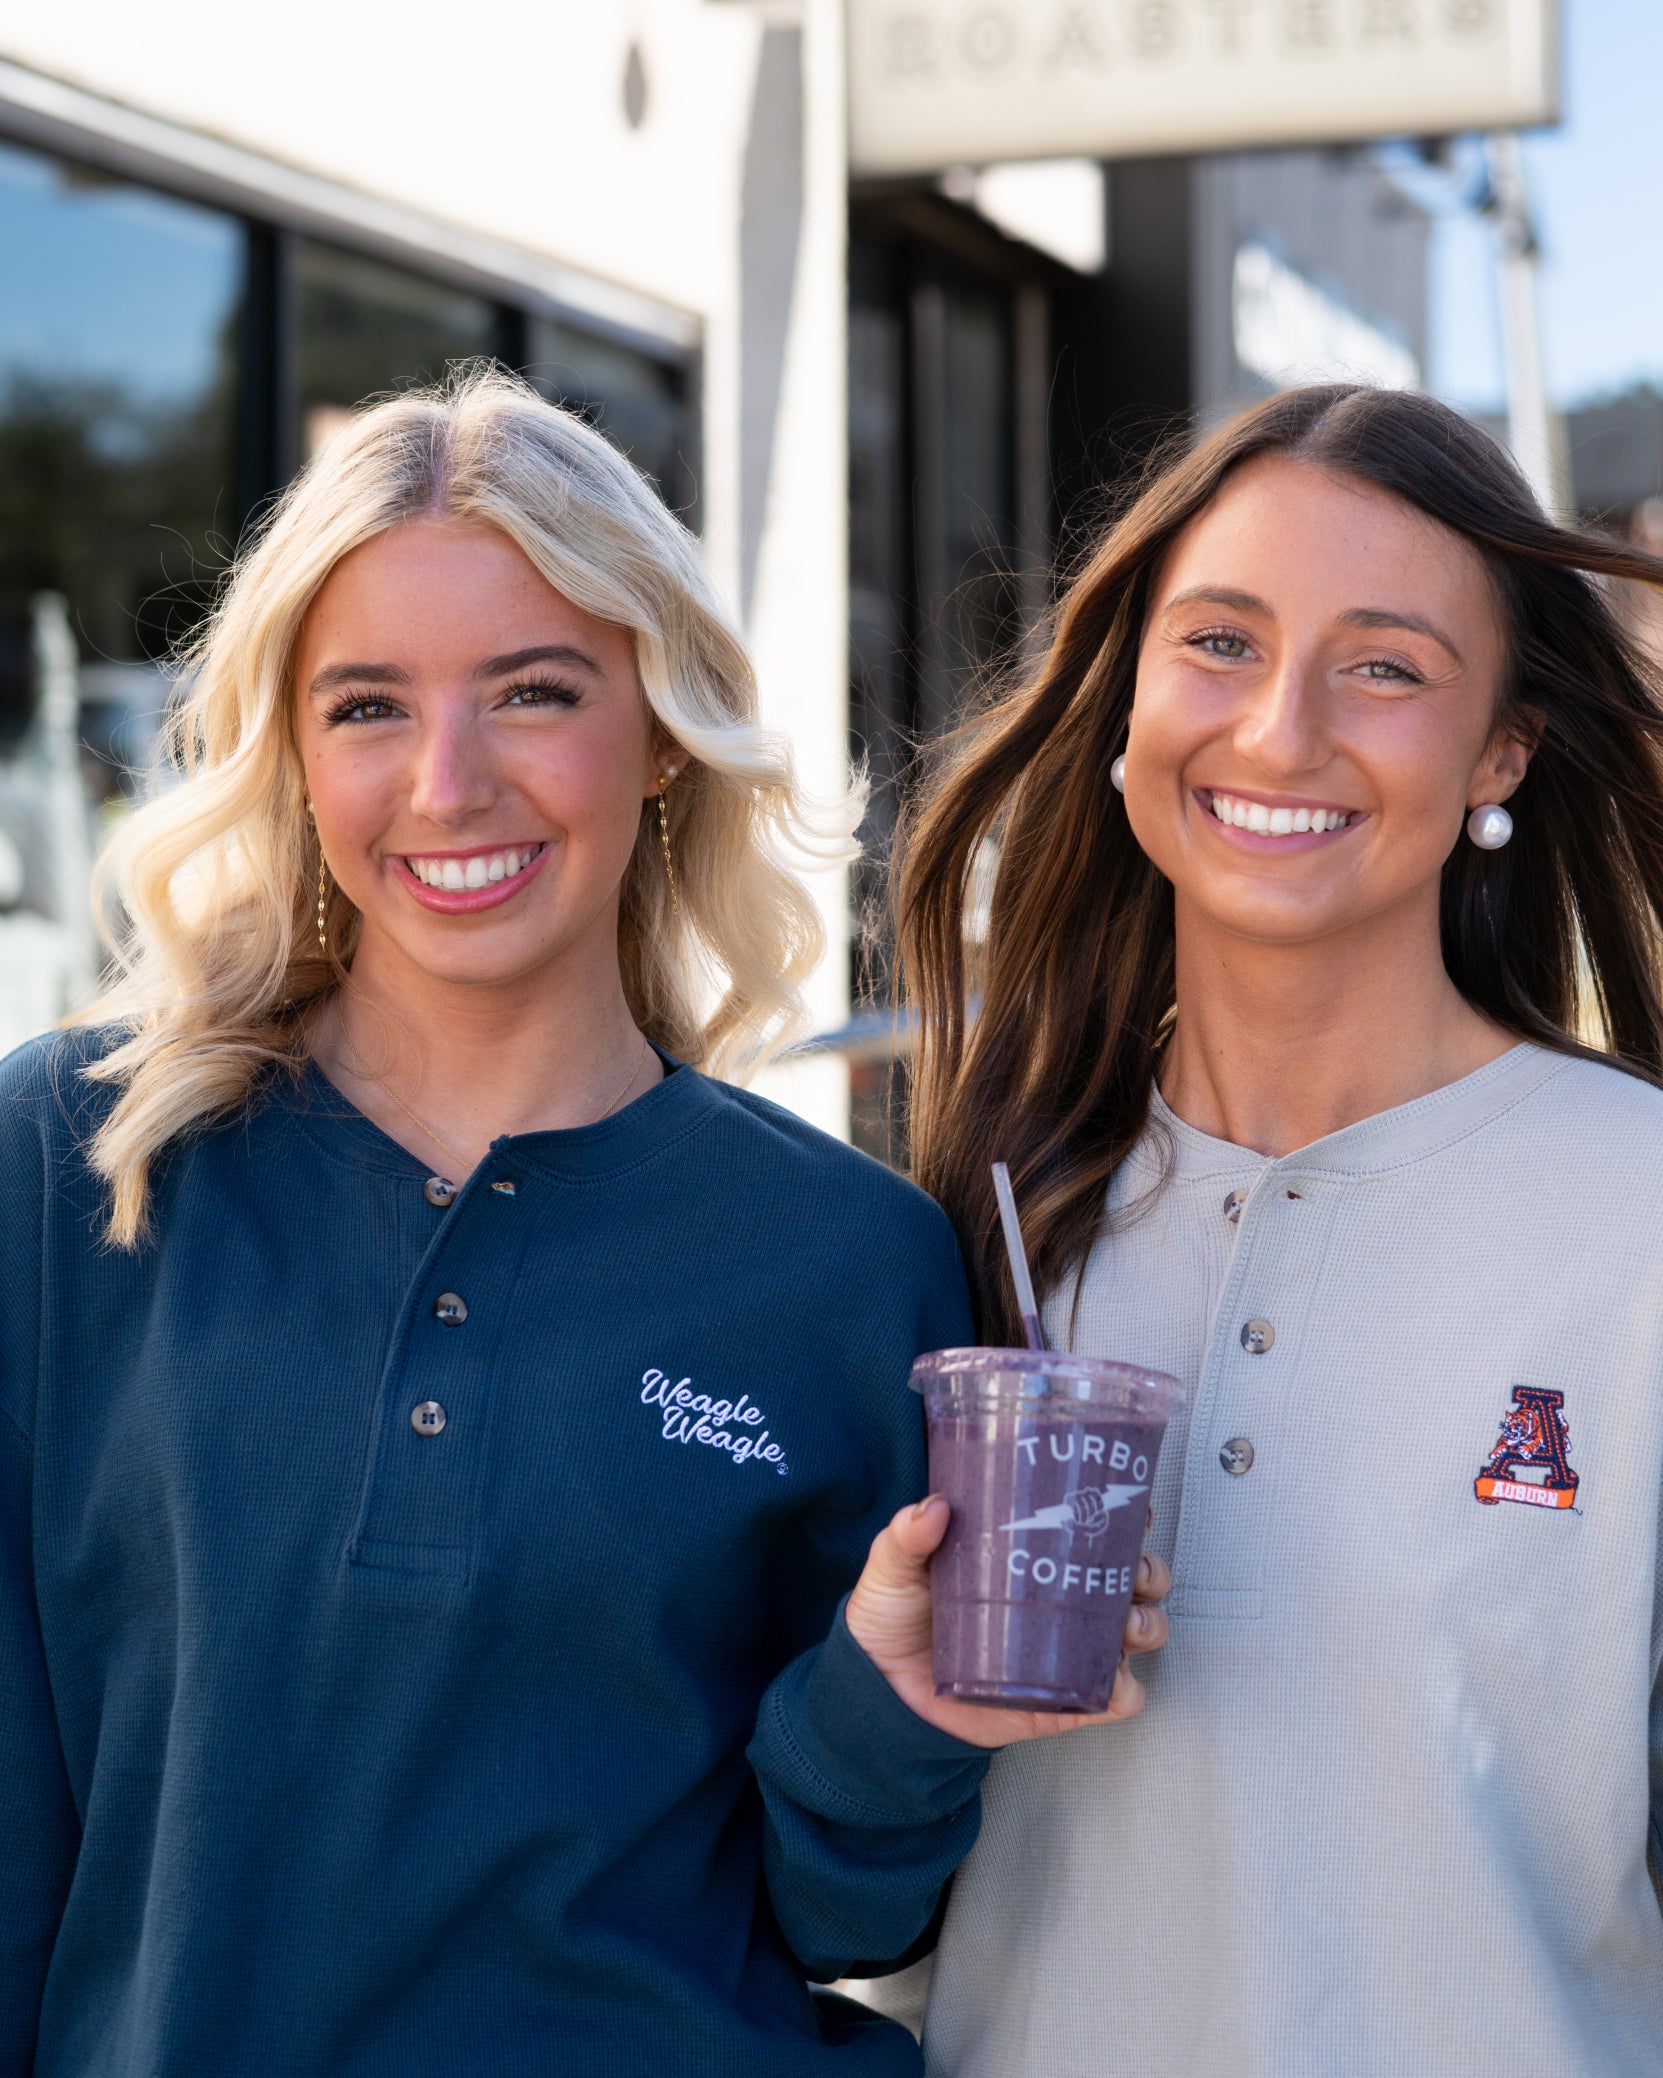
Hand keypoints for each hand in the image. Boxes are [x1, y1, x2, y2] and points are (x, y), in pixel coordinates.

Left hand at [845, 1496, 1170, 1748]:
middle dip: (1147, 1572)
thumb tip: (933, 1507)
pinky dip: (1126, 1692)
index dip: (1127, 1517)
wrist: (880, 1693)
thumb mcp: (893, 1566)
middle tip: (1130, 1572)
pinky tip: (1115, 1682)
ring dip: (1144, 1625)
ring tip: (1123, 1626)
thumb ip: (906, 1536)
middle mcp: (1061, 1601)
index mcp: (1034, 1559)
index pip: (1095, 1530)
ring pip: (1136, 1632)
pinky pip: (1113, 1700)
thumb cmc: (894, 1618)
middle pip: (1134, 1579)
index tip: (1134, 1508)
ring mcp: (1066, 1652)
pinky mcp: (1060, 1702)